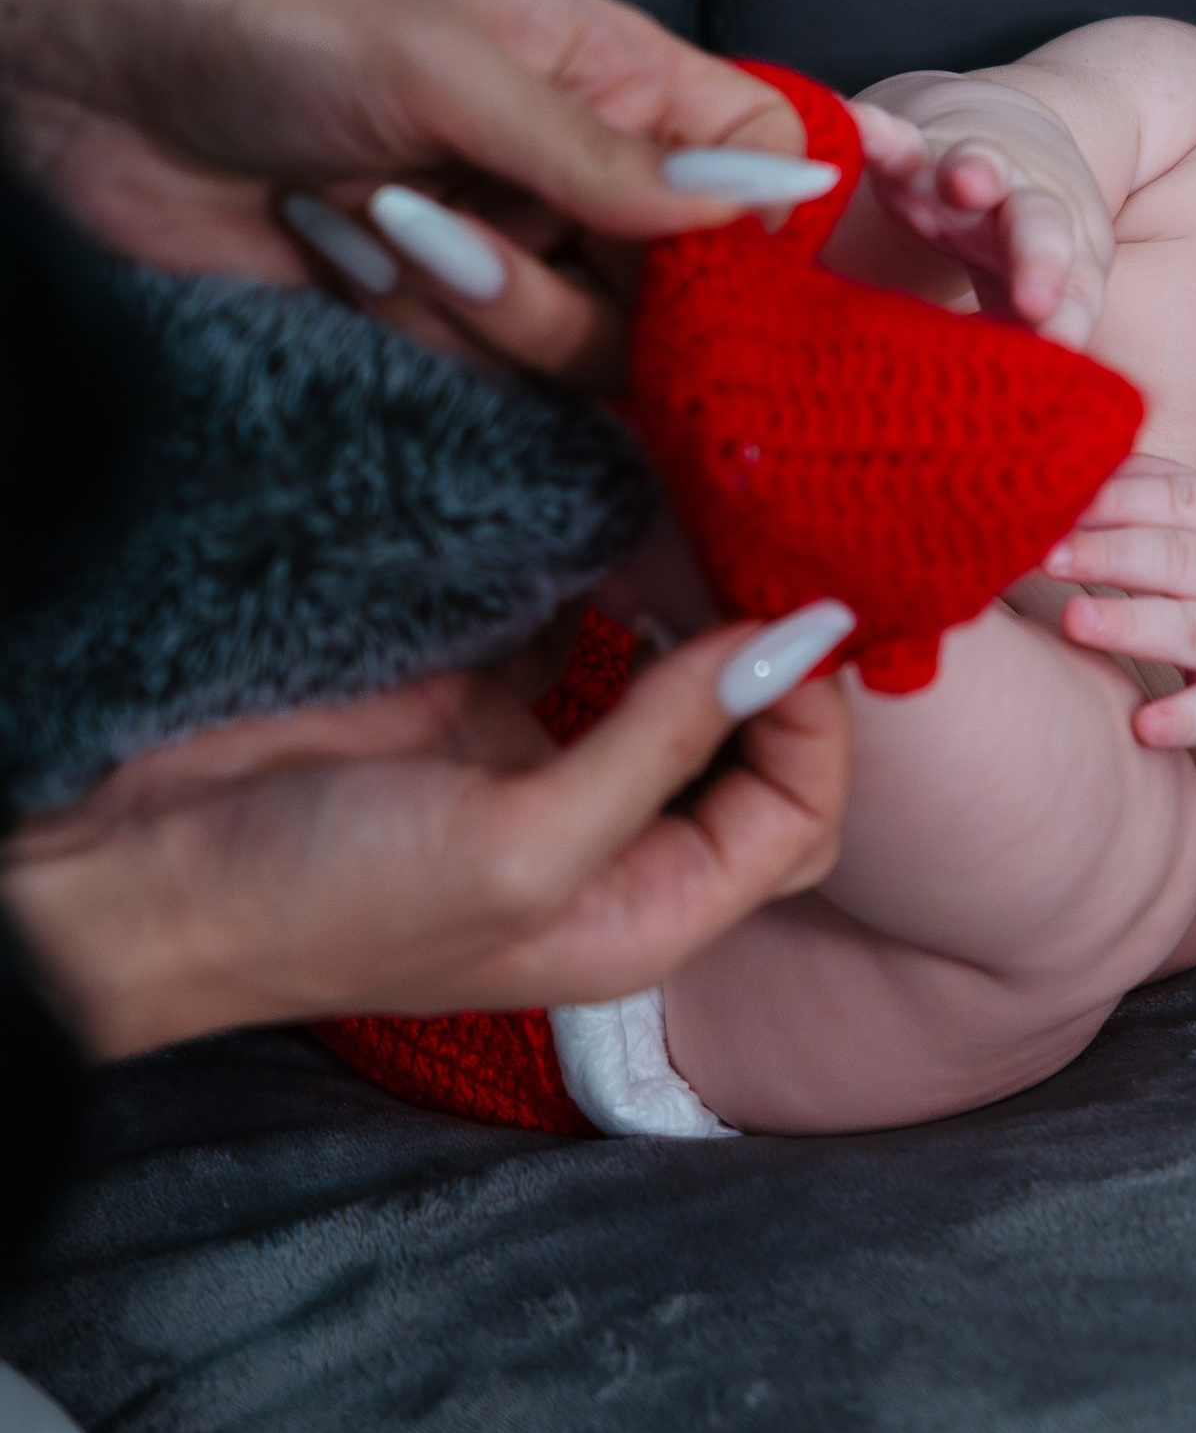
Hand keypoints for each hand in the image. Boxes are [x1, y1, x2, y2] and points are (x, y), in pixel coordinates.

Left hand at [0, 0, 823, 387]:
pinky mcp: (442, 335)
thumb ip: (603, 152)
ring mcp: (514, 259)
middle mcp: (578, 176)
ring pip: (590, 352)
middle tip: (467, 228)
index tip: (726, 260)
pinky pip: (493, 382)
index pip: (753, 146)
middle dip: (584, 279)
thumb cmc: (269, 42)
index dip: (762, 209)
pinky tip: (334, 248)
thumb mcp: (445, 72)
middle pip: (686, 284)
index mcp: (606, 73)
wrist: (102, 114)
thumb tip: (770, 194)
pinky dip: (416, 326)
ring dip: (480, 300)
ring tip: (376, 219)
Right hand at [0, 610, 855, 1058]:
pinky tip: (620, 518)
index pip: (796, 819)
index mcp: (644, 914)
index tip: (788, 627)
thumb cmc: (330, 902)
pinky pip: (577, 618)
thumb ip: (656, 745)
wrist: (145, 869)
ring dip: (700, 603)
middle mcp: (611, 842)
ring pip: (673, 670)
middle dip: (772, 659)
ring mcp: (540, 757)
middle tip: (765, 555)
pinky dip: (611, 569)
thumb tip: (790, 646)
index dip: (812, 726)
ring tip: (708, 526)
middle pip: (754, 748)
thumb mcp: (521, 851)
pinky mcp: (474, 691)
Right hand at [850, 75, 1114, 345]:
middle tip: (1038, 299)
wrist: (1000, 155)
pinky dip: (878, 135)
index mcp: (1065, 264)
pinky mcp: (920, 152)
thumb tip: (996, 433)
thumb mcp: (1030, 304)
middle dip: (1041, 262)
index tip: (1064, 351)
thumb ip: (1023, 353)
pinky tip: (858, 129)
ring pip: (982, 172)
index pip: (1074, 299)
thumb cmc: (1018, 254)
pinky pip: (897, 142)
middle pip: (1042, 233)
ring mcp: (974, 178)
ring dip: (977, 176)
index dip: (1070, 324)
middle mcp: (1024, 215)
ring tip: (967, 182)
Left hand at [1043, 463, 1195, 750]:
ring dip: (1134, 625)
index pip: (1182, 499)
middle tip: (1044, 555)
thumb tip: (1093, 456)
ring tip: (1074, 621)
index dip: (1118, 497)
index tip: (1053, 500)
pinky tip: (1144, 726)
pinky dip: (1186, 721)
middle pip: (1181, 558)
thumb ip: (1177, 497)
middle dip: (1110, 552)